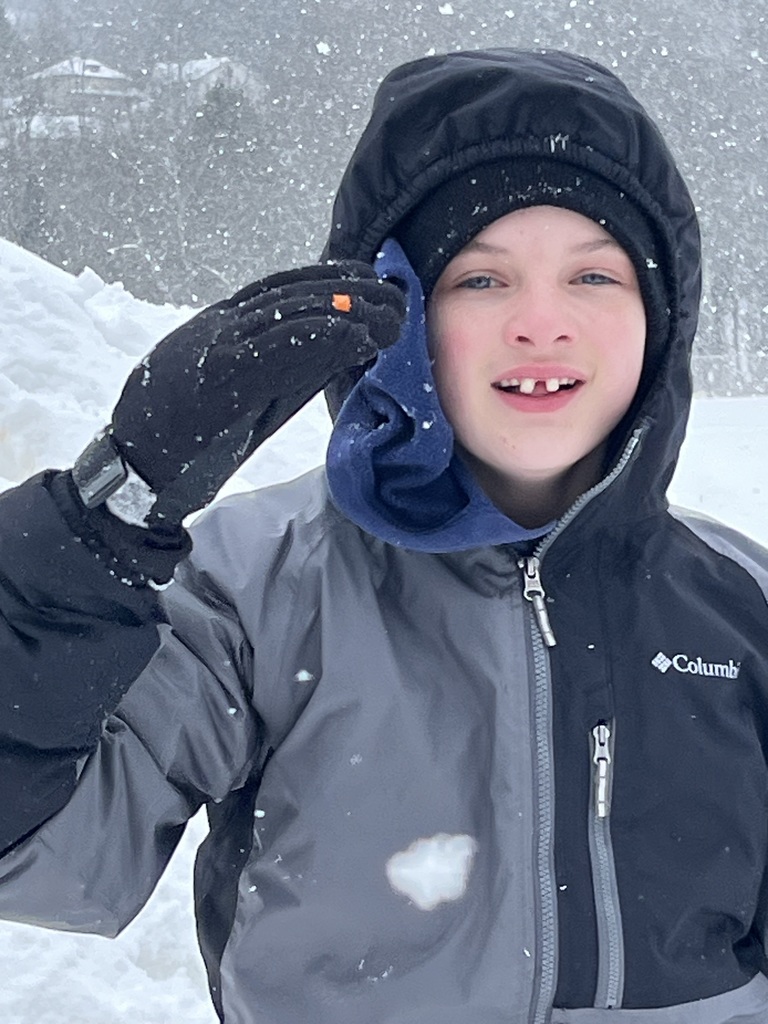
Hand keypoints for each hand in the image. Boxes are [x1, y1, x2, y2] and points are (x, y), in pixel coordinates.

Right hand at [109, 261, 405, 524]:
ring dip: (344, 309)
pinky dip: (318, 336)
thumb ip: (282, 370)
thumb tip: (338, 352)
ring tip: (387, 314)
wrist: (136, 466)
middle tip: (394, 293)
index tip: (368, 278)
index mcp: (220, 327)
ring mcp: (217, 346)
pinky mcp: (219, 375)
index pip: (281, 289)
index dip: (328, 279)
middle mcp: (219, 326)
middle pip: (292, 292)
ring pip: (287, 311)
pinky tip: (355, 335)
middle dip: (347, 289)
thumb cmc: (185, 437)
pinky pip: (274, 346)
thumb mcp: (239, 394)